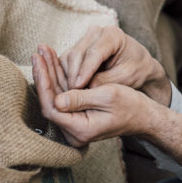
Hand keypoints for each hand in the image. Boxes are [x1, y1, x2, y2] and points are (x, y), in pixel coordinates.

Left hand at [33, 44, 150, 147]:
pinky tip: (52, 61)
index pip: (52, 107)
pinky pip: (63, 95)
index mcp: (81, 129)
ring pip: (55, 96)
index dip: (44, 83)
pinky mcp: (77, 115)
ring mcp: (74, 124)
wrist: (143, 115)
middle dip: (44, 74)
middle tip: (38, 52)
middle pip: (50, 100)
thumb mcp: (108, 96)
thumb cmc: (130, 105)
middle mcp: (74, 131)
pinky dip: (58, 78)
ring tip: (42, 51)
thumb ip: (81, 98)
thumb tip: (57, 100)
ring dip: (49, 73)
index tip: (40, 62)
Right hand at [59, 26, 170, 104]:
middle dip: (73, 75)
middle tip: (71, 95)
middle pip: (77, 53)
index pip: (93, 53)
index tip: (78, 87)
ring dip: (67, 76)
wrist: (139, 65)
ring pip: (69, 57)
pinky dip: (66, 75)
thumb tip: (84, 88)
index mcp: (113, 35)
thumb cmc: (137, 70)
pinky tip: (70, 89)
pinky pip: (67, 60)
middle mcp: (97, 32)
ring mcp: (86, 38)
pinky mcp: (79, 47)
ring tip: (70, 94)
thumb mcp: (125, 77)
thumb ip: (104, 81)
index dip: (84, 71)